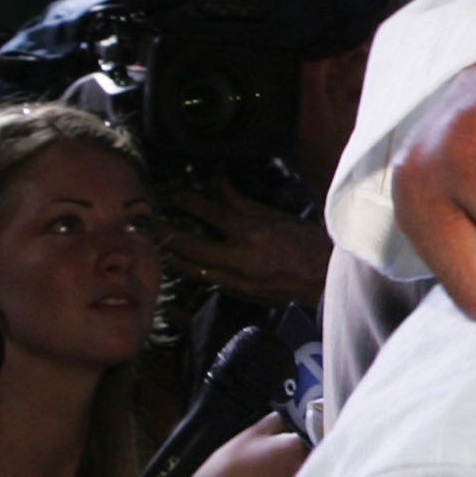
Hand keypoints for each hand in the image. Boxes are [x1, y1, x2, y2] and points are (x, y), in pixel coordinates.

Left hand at [161, 179, 336, 306]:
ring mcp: (237, 280)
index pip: (211, 213)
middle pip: (190, 246)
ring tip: (157, 243)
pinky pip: (206, 280)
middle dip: (165, 232)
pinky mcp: (238, 294)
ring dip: (172, 255)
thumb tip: (218, 182)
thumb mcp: (278, 217)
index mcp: (254, 234)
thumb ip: (243, 203)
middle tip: (147, 222)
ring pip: (192, 268)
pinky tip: (182, 263)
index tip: (173, 194)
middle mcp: (240, 259)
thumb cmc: (310, 244)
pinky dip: (191, 270)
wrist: (328, 282)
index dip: (188, 201)